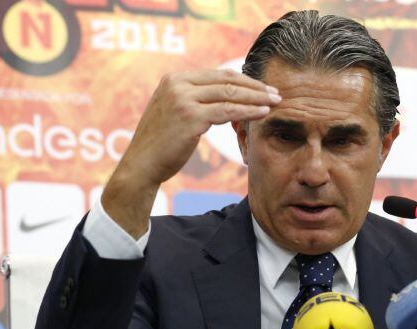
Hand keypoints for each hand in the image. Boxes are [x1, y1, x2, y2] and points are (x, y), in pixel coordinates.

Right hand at [103, 69, 280, 238]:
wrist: (141, 166)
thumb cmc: (160, 145)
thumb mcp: (172, 113)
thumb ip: (192, 100)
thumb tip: (221, 96)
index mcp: (173, 79)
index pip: (217, 74)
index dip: (242, 80)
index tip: (261, 88)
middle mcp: (177, 84)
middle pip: (226, 80)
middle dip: (254, 86)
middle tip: (275, 93)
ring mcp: (182, 99)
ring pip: (230, 94)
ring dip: (256, 97)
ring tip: (275, 102)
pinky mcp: (190, 116)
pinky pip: (228, 111)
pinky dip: (248, 111)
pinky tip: (263, 113)